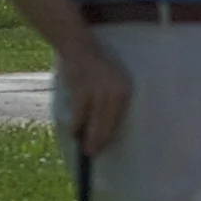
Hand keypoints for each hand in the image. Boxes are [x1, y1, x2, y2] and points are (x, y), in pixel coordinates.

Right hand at [59, 34, 130, 156]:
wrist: (79, 47)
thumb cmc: (93, 69)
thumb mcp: (110, 84)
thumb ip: (110, 103)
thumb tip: (105, 130)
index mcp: (126, 91)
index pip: (120, 119)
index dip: (112, 135)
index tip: (106, 146)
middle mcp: (116, 92)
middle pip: (109, 125)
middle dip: (100, 141)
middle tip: (93, 153)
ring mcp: (99, 92)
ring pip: (95, 124)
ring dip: (88, 138)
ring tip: (84, 148)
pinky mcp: (83, 92)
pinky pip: (80, 116)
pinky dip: (76, 126)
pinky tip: (74, 133)